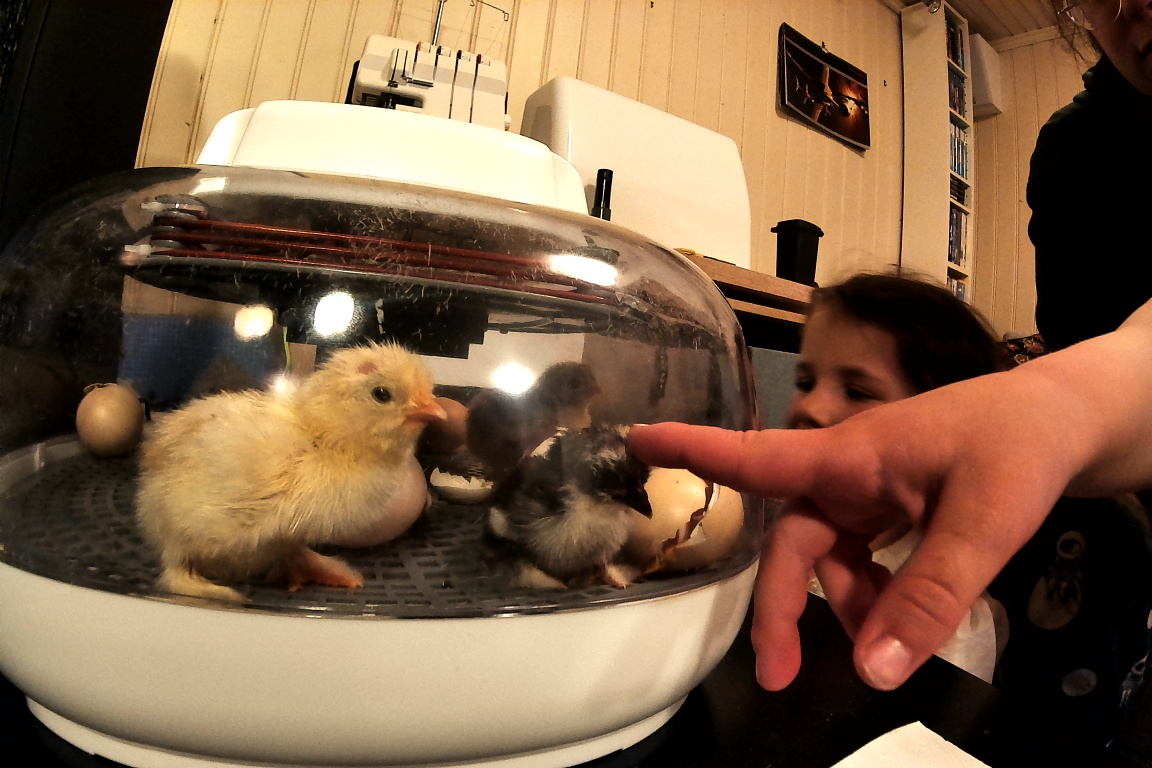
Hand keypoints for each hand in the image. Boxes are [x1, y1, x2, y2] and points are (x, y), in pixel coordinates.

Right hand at [628, 370, 1087, 690]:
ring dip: (848, 607)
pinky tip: (905, 617)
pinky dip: (877, 594)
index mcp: (849, 456)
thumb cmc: (1020, 446)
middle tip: (777, 675)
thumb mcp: (983, 522)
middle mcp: (846, 473)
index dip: (693, 451)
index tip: (635, 442)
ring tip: (886, 647)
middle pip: (794, 544)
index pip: (756, 458)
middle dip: (785, 608)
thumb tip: (872, 671)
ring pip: (830, 559)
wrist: (1070, 422)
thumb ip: (929, 595)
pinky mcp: (894, 508)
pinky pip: (864, 559)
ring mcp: (870, 492)